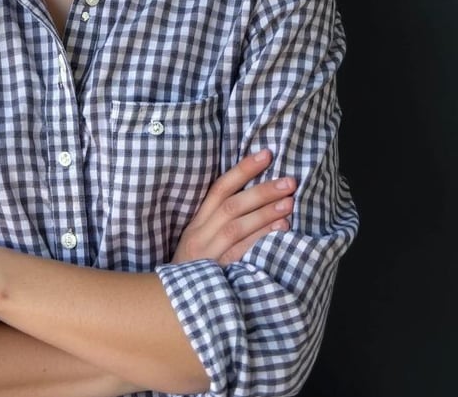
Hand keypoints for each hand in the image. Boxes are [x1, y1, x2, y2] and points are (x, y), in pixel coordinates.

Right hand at [172, 149, 294, 265]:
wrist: (171, 305)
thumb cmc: (193, 269)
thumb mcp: (198, 240)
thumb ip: (217, 221)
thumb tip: (253, 196)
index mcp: (196, 223)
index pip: (219, 189)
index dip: (242, 170)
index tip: (266, 154)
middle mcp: (200, 235)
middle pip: (231, 206)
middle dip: (261, 191)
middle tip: (288, 181)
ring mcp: (208, 255)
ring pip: (236, 227)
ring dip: (265, 213)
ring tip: (289, 203)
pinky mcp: (218, 274)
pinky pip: (241, 253)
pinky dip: (261, 239)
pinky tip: (281, 230)